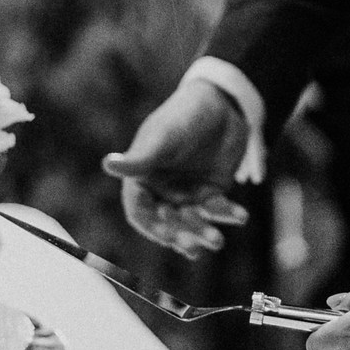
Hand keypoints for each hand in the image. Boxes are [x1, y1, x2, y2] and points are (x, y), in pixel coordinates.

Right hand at [100, 80, 250, 257]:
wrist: (222, 103)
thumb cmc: (183, 116)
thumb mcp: (163, 138)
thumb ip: (140, 158)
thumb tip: (107, 164)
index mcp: (142, 180)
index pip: (140, 212)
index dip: (152, 226)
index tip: (166, 235)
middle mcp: (163, 191)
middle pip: (168, 223)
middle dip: (181, 236)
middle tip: (194, 247)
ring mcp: (188, 193)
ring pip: (194, 221)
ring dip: (205, 232)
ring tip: (217, 241)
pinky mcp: (213, 190)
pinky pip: (219, 208)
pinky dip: (229, 214)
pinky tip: (241, 216)